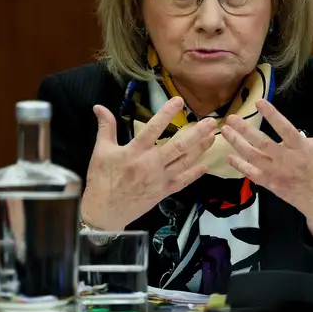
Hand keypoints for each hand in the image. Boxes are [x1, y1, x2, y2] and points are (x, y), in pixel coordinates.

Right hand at [80, 97, 215, 230]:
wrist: (104, 211)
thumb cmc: (101, 179)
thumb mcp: (100, 151)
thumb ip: (105, 128)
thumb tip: (99, 106)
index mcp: (135, 151)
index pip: (153, 128)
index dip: (166, 113)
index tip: (179, 100)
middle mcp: (151, 164)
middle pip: (179, 145)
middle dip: (197, 133)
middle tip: (211, 121)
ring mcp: (160, 178)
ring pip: (185, 161)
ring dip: (200, 149)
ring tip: (212, 137)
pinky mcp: (164, 191)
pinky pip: (183, 181)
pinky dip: (195, 174)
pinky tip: (206, 166)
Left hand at [221, 97, 312, 247]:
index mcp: (301, 147)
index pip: (285, 128)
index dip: (272, 116)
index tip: (259, 103)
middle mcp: (286, 159)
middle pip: (262, 143)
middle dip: (245, 130)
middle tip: (231, 117)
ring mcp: (276, 173)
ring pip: (253, 157)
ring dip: (237, 144)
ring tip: (225, 131)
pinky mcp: (271, 184)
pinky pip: (252, 174)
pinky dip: (240, 166)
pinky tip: (229, 156)